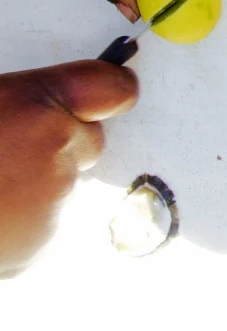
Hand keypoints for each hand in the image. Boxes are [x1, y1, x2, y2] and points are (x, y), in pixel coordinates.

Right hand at [0, 60, 137, 277]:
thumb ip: (18, 103)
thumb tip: (38, 106)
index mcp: (37, 103)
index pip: (112, 87)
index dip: (110, 89)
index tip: (111, 90)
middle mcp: (57, 148)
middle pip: (87, 140)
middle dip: (58, 143)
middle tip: (6, 149)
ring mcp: (52, 200)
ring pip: (62, 184)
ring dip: (33, 186)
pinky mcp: (40, 243)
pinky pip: (43, 222)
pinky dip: (20, 221)